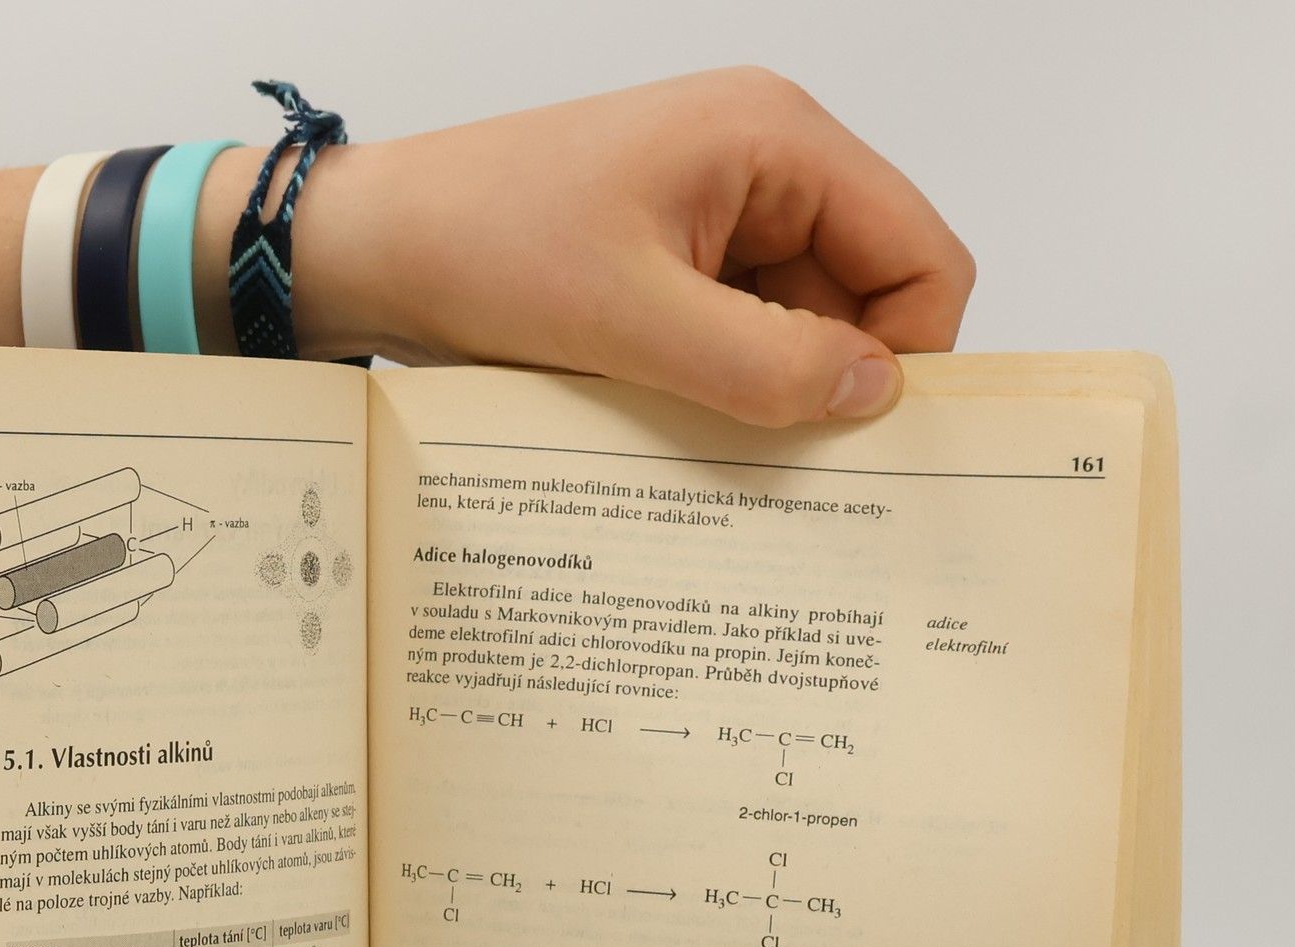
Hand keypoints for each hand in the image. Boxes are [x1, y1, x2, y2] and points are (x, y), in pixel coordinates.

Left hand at [292, 68, 975, 424]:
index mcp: (778, 140)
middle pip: (865, 295)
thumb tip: (877, 397)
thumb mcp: (633, 321)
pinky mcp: (677, 258)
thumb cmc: (484, 247)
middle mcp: (765, 163)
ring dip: (767, 388)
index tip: (854, 440)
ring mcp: (720, 212)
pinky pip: (741, 332)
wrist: (374, 245)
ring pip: (801, 326)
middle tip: (773, 458)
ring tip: (698, 430)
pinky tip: (674, 415)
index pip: (919, 254)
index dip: (908, 354)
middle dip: (828, 379)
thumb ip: (766, 363)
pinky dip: (724, 383)